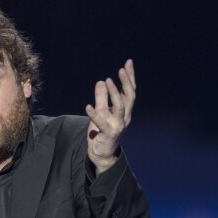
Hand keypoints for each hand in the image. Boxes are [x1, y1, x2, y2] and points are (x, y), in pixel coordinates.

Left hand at [85, 59, 136, 174]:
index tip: (128, 63)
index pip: (129, 91)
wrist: (101, 154)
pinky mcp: (108, 134)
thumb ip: (101, 98)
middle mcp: (124, 117)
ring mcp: (118, 126)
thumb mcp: (101, 112)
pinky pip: (102, 123)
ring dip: (114, 93)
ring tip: (108, 80)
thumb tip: (101, 82)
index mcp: (124, 111)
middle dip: (127, 82)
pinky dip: (95, 115)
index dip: (130, 77)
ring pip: (120, 107)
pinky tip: (87, 106)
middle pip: (129, 97)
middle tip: (121, 69)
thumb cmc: (102, 133)